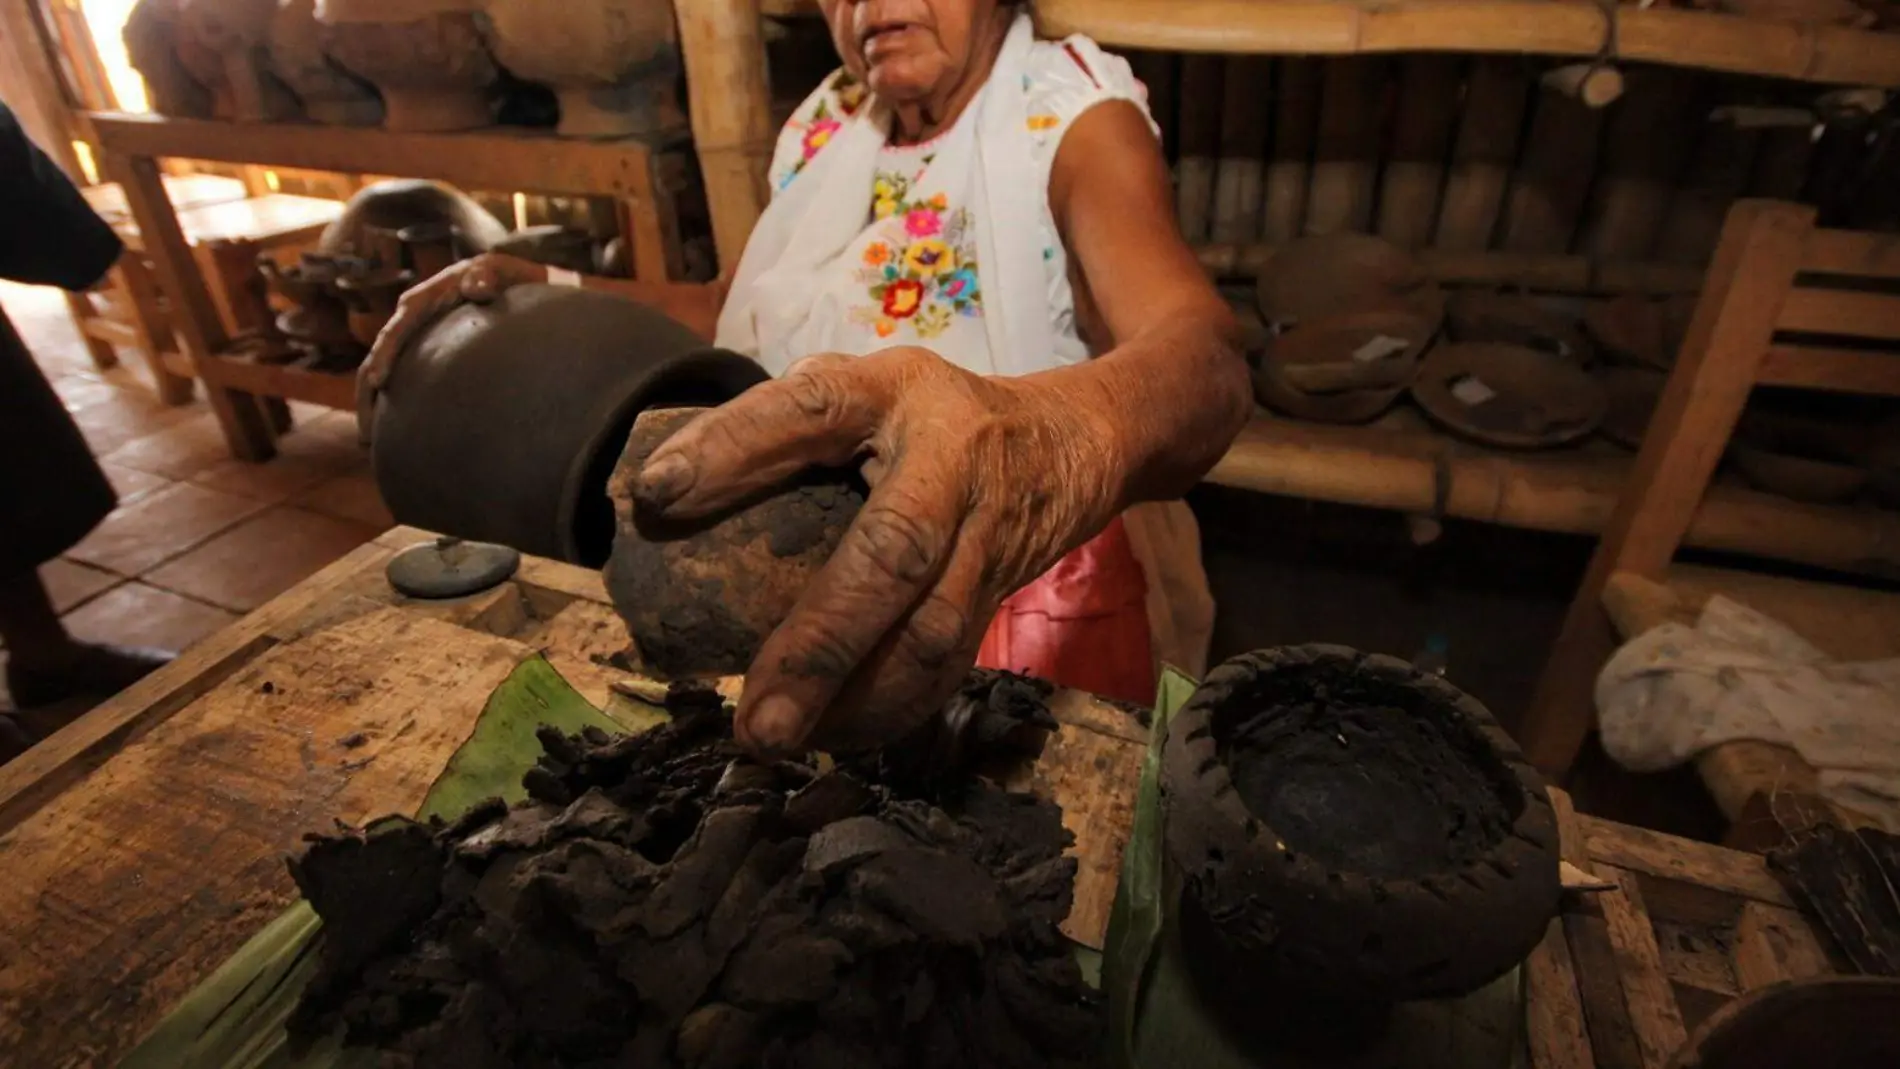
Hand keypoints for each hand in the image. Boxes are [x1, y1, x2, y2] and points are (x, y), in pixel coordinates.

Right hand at [354, 253, 548, 442]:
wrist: (506, 281)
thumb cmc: (503, 275)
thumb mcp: (499, 270)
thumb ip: (487, 276)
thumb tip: (476, 287)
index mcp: (423, 300)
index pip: (396, 330)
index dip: (384, 355)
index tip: (378, 383)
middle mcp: (409, 319)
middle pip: (377, 358)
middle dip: (366, 395)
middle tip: (364, 433)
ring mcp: (413, 337)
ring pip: (382, 373)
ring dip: (371, 406)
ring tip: (366, 444)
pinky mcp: (422, 352)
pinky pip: (401, 379)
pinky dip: (391, 404)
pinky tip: (391, 434)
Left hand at [631, 346, 1129, 754]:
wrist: (1071, 442)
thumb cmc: (929, 416)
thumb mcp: (864, 390)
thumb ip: (783, 428)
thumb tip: (657, 493)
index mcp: (891, 393)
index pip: (807, 408)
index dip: (732, 446)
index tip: (653, 494)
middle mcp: (947, 461)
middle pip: (892, 554)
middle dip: (822, 643)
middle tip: (756, 718)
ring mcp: (985, 533)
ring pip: (932, 633)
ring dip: (859, 700)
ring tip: (785, 740)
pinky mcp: (1000, 592)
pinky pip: (948, 665)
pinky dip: (893, 710)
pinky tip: (838, 737)